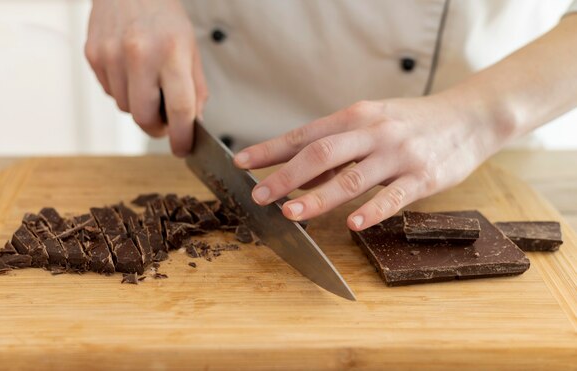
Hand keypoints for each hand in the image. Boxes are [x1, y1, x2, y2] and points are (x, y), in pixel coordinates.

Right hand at [85, 0, 206, 155]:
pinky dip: (123, 90)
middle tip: (164, 122)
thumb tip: (192, 125)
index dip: (182, 137)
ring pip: (125, 108)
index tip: (183, 148)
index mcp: (172, 52)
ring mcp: (111, 55)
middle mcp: (140, 54)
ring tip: (147, 82)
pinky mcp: (93, 55)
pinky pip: (111, 92)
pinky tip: (130, 70)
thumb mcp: (190, 49)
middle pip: (144, 117)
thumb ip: (195, 90)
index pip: (179, 109)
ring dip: (139, 106)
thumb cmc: (164, 18)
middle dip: (157, 128)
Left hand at [234, 94, 508, 229]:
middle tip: (259, 195)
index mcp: (355, 116)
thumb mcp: (371, 123)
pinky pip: (394, 196)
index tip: (242, 163)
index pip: (304, 134)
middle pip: (321, 154)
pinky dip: (372, 211)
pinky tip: (353, 224)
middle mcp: (373, 132)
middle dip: (285, 175)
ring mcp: (398, 154)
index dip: (271, 149)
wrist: (469, 117)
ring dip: (318, 196)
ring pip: (353, 177)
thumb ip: (337, 148)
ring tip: (290, 212)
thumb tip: (297, 174)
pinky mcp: (423, 176)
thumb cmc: (411, 122)